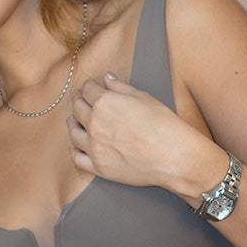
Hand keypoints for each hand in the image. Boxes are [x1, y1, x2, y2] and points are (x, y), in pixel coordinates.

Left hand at [67, 73, 221, 195]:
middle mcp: (94, 124)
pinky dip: (75, 149)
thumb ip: (121, 87)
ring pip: (73, 132)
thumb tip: (107, 78)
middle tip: (79, 100)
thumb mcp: (144, 98)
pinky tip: (77, 145)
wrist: (174, 157)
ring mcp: (94, 148)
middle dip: (78, 101)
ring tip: (74, 121)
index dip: (88, 86)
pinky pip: (77, 158)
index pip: (87, 90)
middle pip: (77, 108)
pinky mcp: (99, 167)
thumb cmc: (164, 126)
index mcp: (104, 103)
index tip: (89, 87)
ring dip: (73, 123)